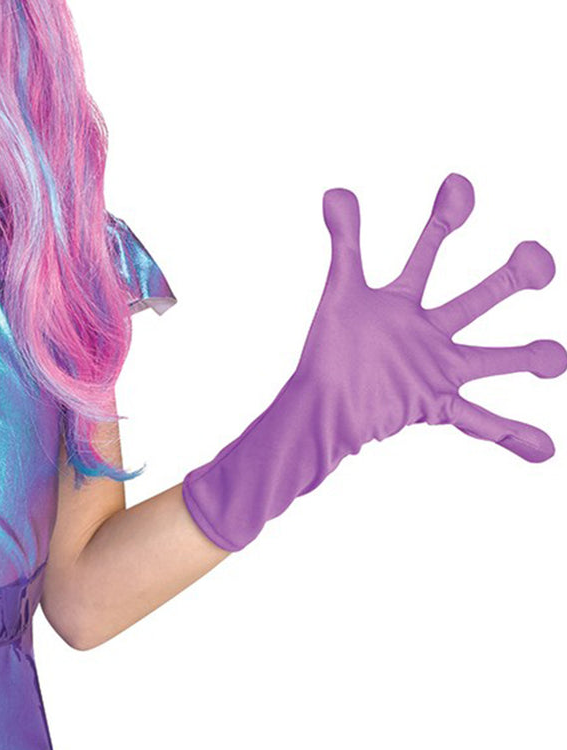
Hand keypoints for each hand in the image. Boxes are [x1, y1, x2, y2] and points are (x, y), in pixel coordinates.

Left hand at [183, 173, 566, 550]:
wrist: (321, 408)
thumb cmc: (329, 353)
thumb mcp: (339, 293)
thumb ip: (343, 243)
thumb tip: (335, 191)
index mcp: (403, 304)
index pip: (427, 252)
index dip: (442, 220)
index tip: (458, 185)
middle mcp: (426, 333)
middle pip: (476, 299)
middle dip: (508, 278)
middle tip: (540, 259)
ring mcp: (434, 369)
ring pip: (489, 359)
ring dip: (525, 357)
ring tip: (560, 358)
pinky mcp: (434, 404)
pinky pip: (479, 420)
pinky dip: (510, 434)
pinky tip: (544, 449)